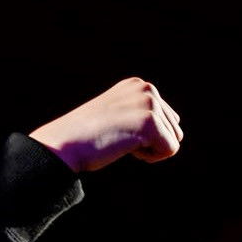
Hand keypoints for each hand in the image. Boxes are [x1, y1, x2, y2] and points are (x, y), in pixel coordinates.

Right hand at [29, 77, 182, 172]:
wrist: (65, 143)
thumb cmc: (88, 136)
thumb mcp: (118, 116)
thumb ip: (142, 115)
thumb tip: (177, 129)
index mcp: (138, 85)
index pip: (167, 119)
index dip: (145, 135)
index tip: (117, 130)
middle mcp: (147, 88)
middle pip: (174, 130)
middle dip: (150, 142)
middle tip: (118, 136)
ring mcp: (150, 102)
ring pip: (173, 141)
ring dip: (149, 149)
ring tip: (120, 140)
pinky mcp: (151, 121)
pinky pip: (169, 151)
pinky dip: (150, 157)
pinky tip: (125, 147)